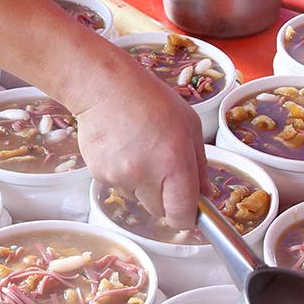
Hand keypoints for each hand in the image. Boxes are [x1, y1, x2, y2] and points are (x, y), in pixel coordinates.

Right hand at [73, 62, 206, 230]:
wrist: (105, 86)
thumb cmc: (151, 100)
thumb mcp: (189, 126)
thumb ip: (199, 166)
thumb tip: (204, 196)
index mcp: (174, 162)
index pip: (181, 213)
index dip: (186, 217)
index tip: (187, 212)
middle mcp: (146, 174)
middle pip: (159, 210)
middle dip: (164, 197)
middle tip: (162, 166)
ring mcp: (119, 176)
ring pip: (138, 197)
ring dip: (142, 183)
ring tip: (138, 149)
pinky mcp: (99, 174)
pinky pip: (118, 185)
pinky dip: (123, 173)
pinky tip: (122, 147)